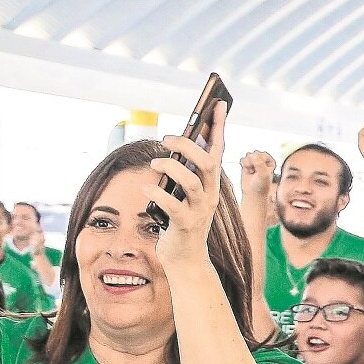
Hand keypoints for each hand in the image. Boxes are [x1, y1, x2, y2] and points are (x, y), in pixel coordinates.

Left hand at [149, 114, 228, 270]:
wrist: (186, 259)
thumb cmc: (180, 222)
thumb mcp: (185, 193)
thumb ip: (184, 172)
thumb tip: (175, 145)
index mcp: (211, 184)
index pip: (219, 150)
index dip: (219, 126)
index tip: (217, 103)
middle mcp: (210, 195)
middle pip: (206, 163)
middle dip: (188, 145)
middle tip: (167, 137)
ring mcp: (200, 210)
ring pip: (191, 182)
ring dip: (170, 167)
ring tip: (155, 163)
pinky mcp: (185, 225)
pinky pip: (172, 205)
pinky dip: (157, 193)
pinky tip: (145, 187)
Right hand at [238, 149, 275, 201]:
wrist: (253, 193)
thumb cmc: (261, 185)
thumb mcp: (263, 174)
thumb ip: (259, 163)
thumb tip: (253, 155)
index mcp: (270, 161)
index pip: (263, 154)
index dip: (260, 163)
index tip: (261, 170)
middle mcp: (263, 160)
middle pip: (255, 153)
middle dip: (253, 163)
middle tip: (255, 172)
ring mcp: (254, 162)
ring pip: (248, 155)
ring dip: (248, 164)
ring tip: (252, 172)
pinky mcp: (247, 164)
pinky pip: (243, 159)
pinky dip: (243, 165)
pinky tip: (247, 171)